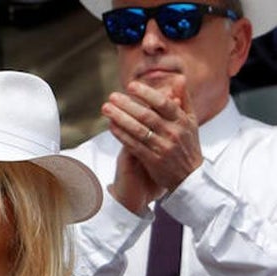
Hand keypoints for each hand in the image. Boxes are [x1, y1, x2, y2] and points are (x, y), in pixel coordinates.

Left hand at [102, 78, 201, 212]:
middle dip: (127, 104)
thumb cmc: (188, 144)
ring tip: (106, 108)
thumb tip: (179, 78)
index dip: (146, 93)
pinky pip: (133, 145)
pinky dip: (121, 134)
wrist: (189, 176)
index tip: (130, 85)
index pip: (163, 103)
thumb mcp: (191, 121)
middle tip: (111, 96)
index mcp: (182, 120)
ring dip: (120, 118)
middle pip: (147, 115)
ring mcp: (162, 147)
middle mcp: (173, 132)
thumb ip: (184, 99)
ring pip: (138, 130)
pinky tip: (111, 125)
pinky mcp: (153, 160)